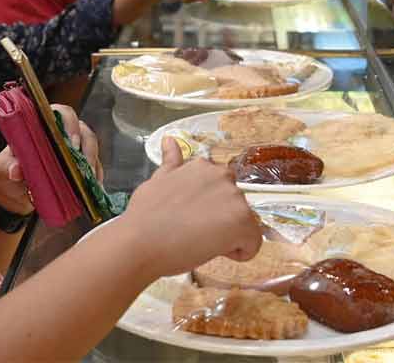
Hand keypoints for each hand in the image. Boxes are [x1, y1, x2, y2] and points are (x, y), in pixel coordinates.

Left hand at [0, 105, 103, 215]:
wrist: (13, 193)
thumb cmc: (7, 171)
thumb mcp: (1, 168)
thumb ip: (7, 167)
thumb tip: (15, 171)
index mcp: (42, 124)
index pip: (60, 113)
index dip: (69, 123)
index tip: (71, 142)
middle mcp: (61, 133)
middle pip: (82, 130)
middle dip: (86, 146)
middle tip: (83, 164)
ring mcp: (72, 150)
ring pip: (91, 148)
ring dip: (93, 163)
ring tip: (89, 180)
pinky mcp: (79, 167)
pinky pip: (93, 168)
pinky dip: (95, 177)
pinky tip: (94, 188)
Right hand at [116, 137, 261, 277]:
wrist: (141, 242)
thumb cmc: (145, 215)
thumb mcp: (157, 180)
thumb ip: (171, 162)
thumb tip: (169, 140)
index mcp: (203, 166)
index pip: (218, 190)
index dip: (205, 207)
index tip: (186, 216)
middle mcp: (223, 176)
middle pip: (233, 206)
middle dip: (218, 220)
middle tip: (191, 230)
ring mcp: (235, 198)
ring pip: (243, 225)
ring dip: (227, 235)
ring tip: (197, 239)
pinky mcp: (243, 222)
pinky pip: (252, 244)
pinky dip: (237, 253)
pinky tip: (211, 250)